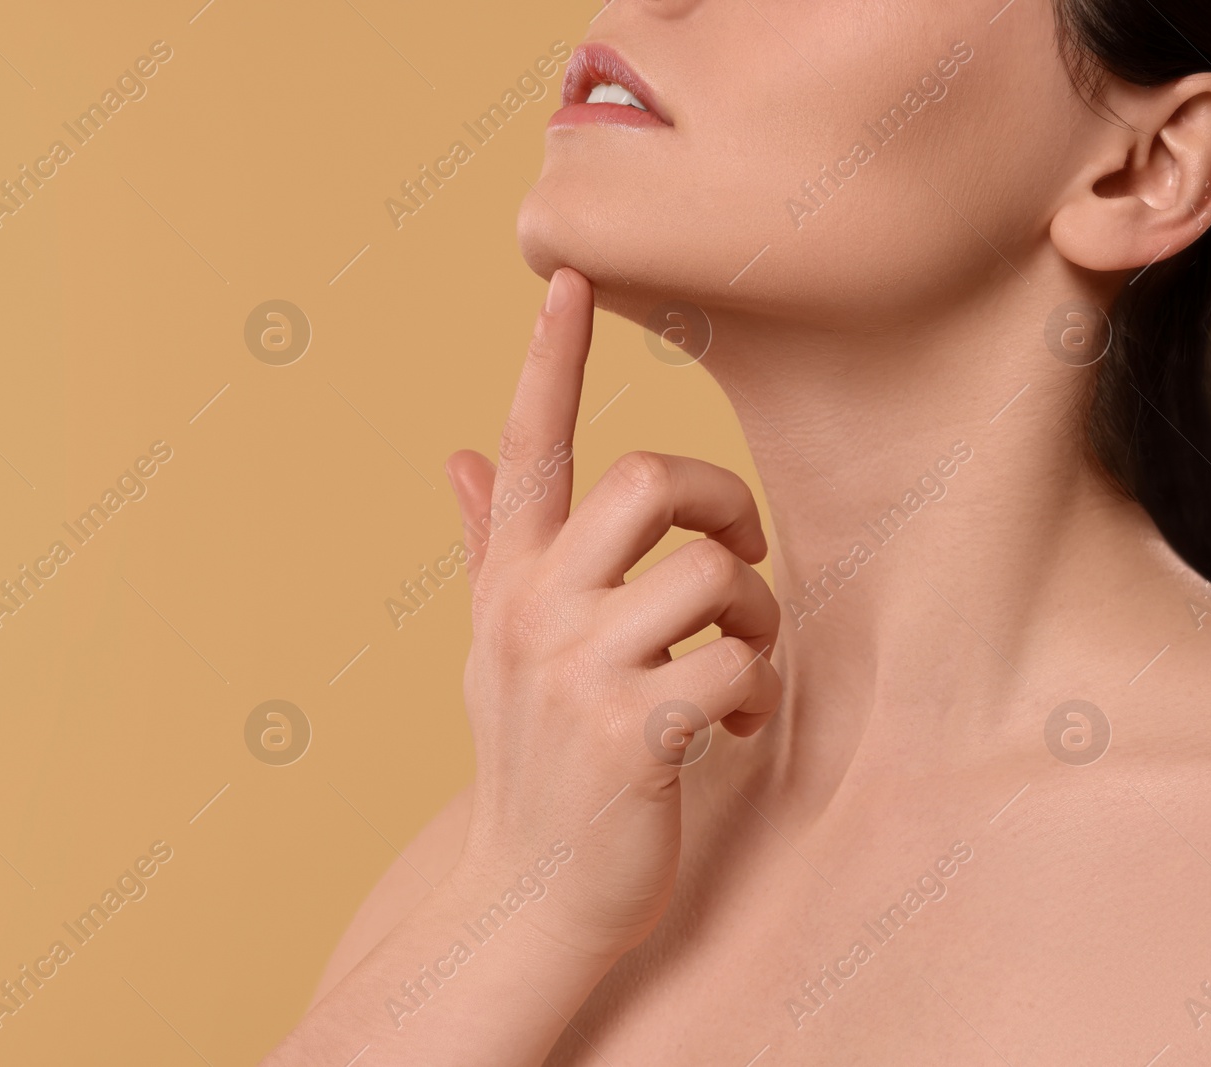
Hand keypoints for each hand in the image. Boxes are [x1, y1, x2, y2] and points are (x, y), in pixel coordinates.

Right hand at [443, 267, 782, 963]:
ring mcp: (577, 673)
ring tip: (742, 657)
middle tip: (737, 553)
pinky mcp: (632, 734)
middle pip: (648, 481)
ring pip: (710, 575)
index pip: (528, 448)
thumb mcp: (495, 645)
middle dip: (721, 502)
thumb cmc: (529, 759)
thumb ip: (489, 545)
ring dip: (754, 615)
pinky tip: (733, 724)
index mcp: (509, 583)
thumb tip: (455, 455)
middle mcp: (534, 613)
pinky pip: (735, 662)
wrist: (529, 892)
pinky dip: (755, 689)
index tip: (572, 279)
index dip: (549, 360)